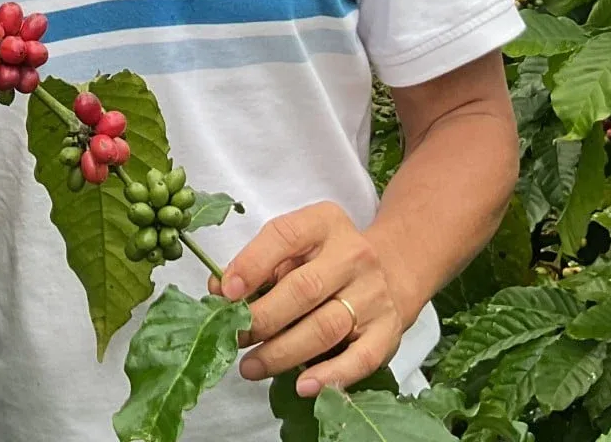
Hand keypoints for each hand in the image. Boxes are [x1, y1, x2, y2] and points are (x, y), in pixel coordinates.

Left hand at [215, 202, 412, 397]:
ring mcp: (373, 294)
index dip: (252, 264)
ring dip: (282, 352)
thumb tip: (219, 290)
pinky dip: (330, 375)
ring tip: (251, 366)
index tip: (226, 293)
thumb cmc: (326, 260)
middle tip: (235, 337)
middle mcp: (354, 255)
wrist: (391, 270)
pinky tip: (303, 386)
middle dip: (262, 318)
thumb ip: (258, 265)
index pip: (285, 235)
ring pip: (325, 327)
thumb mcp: (295, 247)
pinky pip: (360, 358)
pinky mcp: (388, 331)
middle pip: (304, 289)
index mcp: (324, 223)